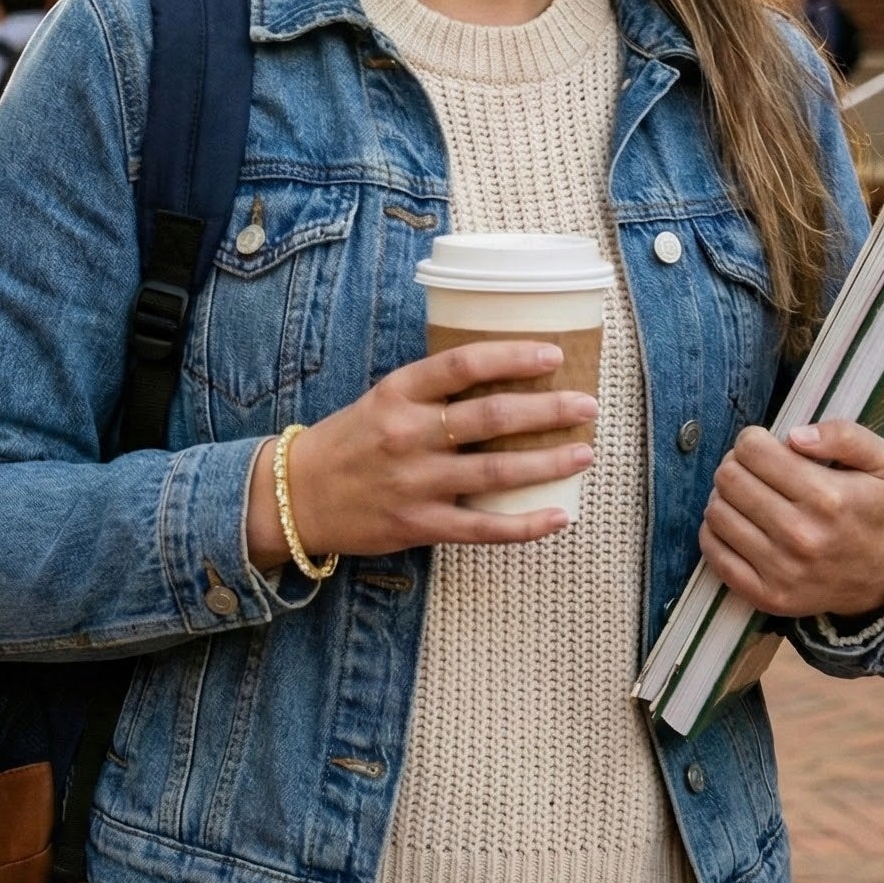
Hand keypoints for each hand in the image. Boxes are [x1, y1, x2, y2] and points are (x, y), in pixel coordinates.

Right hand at [246, 340, 596, 566]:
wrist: (297, 496)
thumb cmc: (350, 441)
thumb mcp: (382, 399)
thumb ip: (432, 392)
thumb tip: (501, 378)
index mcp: (398, 393)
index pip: (462, 365)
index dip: (511, 356)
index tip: (553, 354)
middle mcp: (407, 434)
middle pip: (489, 417)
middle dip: (546, 410)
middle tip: (586, 404)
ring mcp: (414, 483)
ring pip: (495, 474)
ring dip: (547, 463)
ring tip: (585, 452)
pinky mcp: (418, 525)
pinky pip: (482, 528)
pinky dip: (525, 525)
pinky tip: (559, 516)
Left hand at [699, 421, 883, 620]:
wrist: (876, 576)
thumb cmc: (866, 507)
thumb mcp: (877, 461)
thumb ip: (843, 435)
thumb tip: (795, 436)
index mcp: (828, 498)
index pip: (752, 450)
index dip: (752, 440)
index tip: (763, 447)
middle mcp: (803, 536)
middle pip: (728, 478)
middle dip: (735, 465)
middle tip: (752, 471)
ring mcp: (782, 570)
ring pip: (716, 511)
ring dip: (724, 497)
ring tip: (746, 497)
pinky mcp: (765, 595)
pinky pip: (712, 550)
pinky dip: (715, 531)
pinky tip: (737, 523)